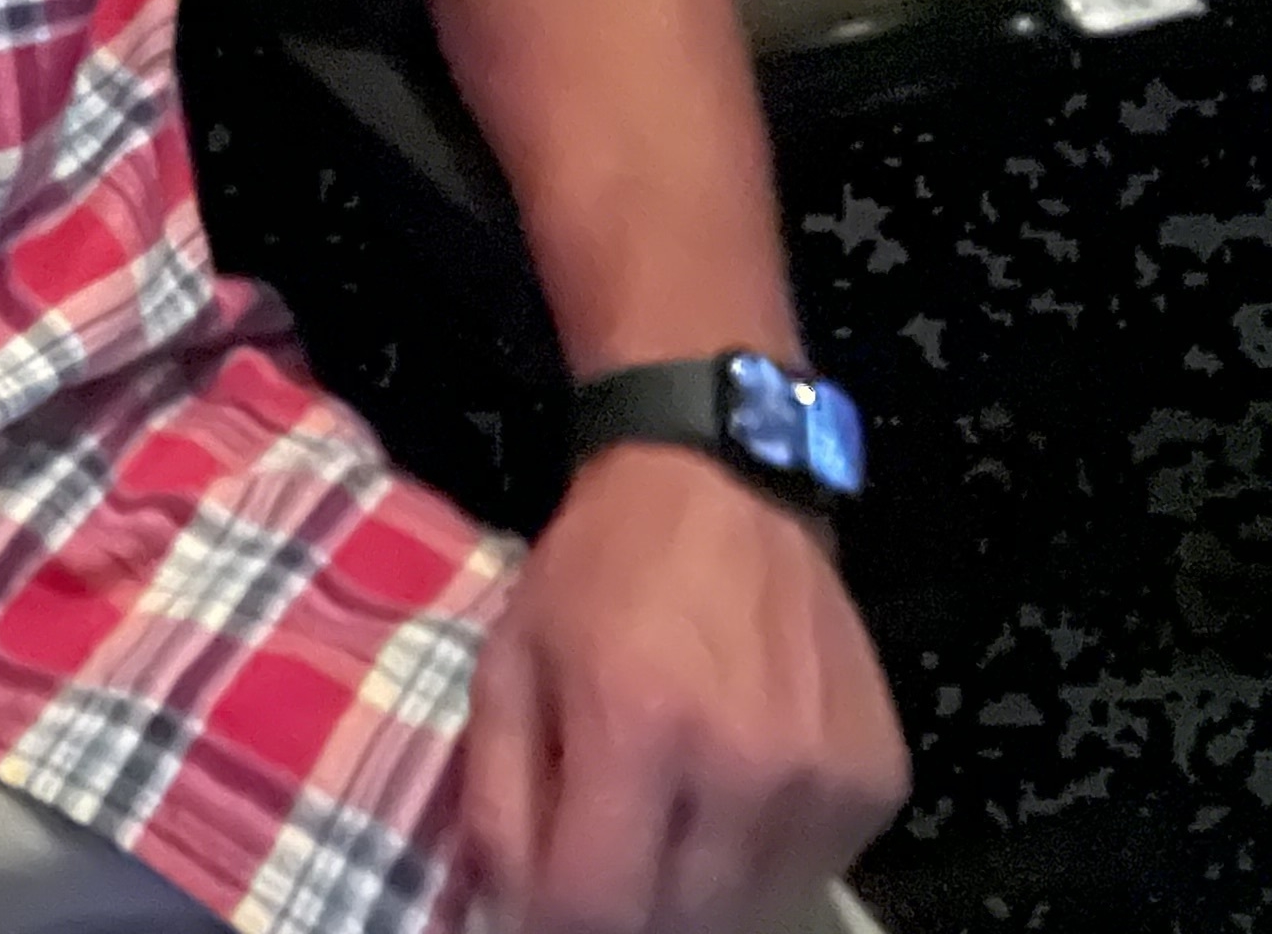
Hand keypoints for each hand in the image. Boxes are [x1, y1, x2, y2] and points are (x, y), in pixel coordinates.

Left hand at [464, 446, 905, 932]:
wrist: (723, 487)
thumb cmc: (598, 573)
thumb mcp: (510, 664)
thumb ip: (500, 799)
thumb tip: (511, 909)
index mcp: (638, 728)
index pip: (598, 907)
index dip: (554, 918)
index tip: (540, 895)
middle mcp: (744, 767)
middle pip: (678, 922)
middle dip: (624, 906)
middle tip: (600, 850)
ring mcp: (823, 780)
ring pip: (749, 910)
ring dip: (693, 890)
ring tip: (663, 817)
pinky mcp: (878, 781)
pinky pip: (810, 870)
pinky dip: (760, 859)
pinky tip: (729, 794)